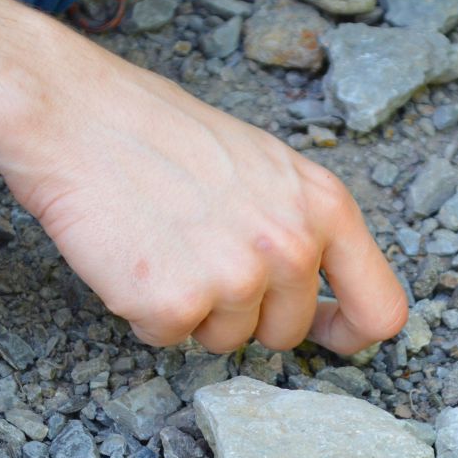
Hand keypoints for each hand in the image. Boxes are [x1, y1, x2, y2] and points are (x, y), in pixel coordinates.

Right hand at [0, 33, 407, 354]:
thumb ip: (303, 226)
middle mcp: (291, 247)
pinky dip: (145, 310)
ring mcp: (235, 279)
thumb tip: (315, 289)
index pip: (380, 310)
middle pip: (288, 334)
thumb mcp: (266, 167)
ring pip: (226, 341)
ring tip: (165, 245)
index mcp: (324, 207)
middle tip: (201, 257)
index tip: (327, 334)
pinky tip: (133, 257)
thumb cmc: (164, 134)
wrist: (77, 116)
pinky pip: (168, 338)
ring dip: (193, 310)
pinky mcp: (176, 304)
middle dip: (246, 313)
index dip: (350, 331)